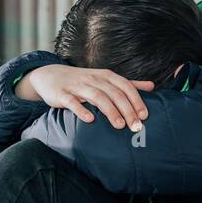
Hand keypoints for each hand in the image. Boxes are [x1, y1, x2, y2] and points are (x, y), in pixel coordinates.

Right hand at [16, 64, 152, 130]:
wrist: (50, 75)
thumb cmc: (81, 80)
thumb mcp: (105, 78)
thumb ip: (127, 83)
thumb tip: (151, 86)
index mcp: (105, 76)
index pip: (125, 86)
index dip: (136, 100)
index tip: (144, 115)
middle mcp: (93, 79)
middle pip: (114, 94)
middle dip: (127, 110)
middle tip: (136, 127)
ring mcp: (77, 86)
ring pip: (97, 97)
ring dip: (110, 111)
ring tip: (119, 125)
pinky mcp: (62, 94)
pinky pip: (73, 102)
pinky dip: (82, 110)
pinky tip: (90, 120)